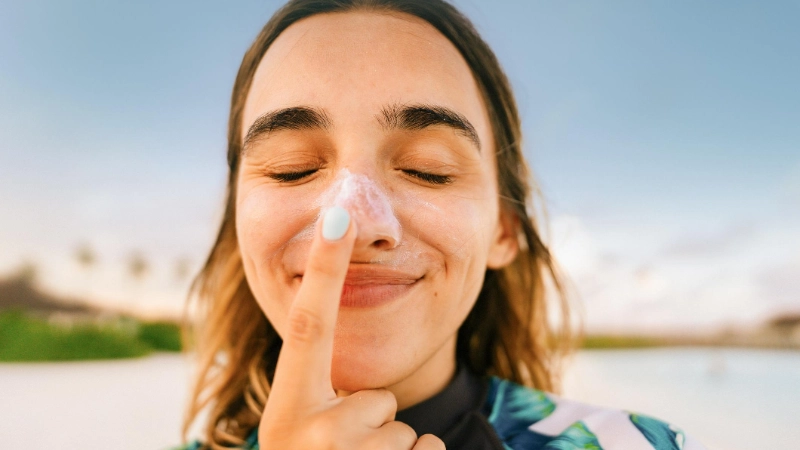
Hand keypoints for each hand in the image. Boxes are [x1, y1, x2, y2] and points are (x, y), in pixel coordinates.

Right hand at [258, 206, 444, 449]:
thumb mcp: (298, 433)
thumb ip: (320, 396)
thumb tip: (360, 370)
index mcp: (285, 409)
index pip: (307, 327)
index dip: (321, 269)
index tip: (338, 214)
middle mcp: (302, 432)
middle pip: (381, 401)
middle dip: (376, 427)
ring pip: (405, 434)